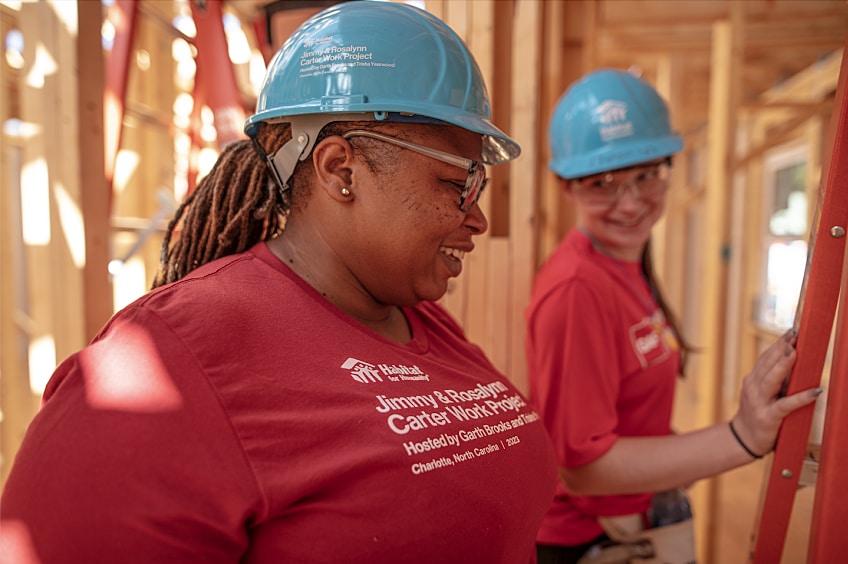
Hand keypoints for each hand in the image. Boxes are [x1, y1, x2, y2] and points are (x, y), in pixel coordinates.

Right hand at [730, 330, 822, 456]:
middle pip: (767, 364)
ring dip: (784, 364)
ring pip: (772, 379)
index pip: (766, 358)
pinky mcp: (768, 417)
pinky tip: (816, 391)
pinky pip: (786, 405)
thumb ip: (774, 379)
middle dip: (781, 348)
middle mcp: (753, 387)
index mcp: (752, 380)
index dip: (778, 343)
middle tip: (794, 334)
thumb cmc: (757, 414)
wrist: (744, 438)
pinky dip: (801, 397)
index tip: (790, 331)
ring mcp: (759, 402)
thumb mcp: (761, 393)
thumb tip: (795, 363)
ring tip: (795, 352)